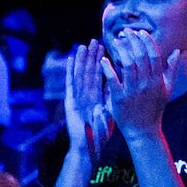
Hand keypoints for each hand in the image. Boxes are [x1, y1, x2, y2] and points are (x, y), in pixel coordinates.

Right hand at [63, 40, 113, 157]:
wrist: (88, 147)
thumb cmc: (100, 134)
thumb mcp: (109, 112)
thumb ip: (110, 98)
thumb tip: (117, 83)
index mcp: (95, 97)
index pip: (99, 75)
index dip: (101, 61)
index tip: (104, 47)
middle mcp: (85, 94)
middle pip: (88, 71)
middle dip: (91, 56)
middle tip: (95, 40)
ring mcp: (77, 97)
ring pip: (80, 74)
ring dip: (81, 60)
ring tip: (83, 46)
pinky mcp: (70, 102)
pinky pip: (70, 84)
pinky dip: (69, 72)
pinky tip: (70, 60)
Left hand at [107, 29, 185, 139]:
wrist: (143, 131)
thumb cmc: (154, 109)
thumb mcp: (166, 89)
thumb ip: (171, 70)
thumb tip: (176, 52)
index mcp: (157, 80)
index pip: (153, 55)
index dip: (146, 41)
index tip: (139, 32)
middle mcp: (146, 84)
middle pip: (140, 57)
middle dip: (133, 41)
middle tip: (125, 32)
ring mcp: (133, 91)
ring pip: (127, 65)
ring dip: (121, 50)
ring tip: (115, 41)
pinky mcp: (119, 99)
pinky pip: (113, 81)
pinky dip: (108, 69)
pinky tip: (103, 60)